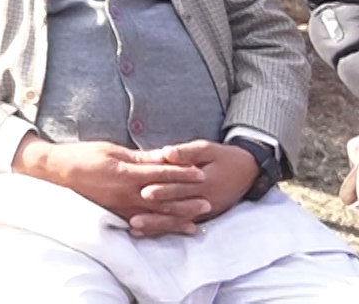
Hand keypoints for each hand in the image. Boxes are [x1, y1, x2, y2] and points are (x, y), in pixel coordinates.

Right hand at [14, 137, 208, 233]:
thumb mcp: (112, 150)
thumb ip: (139, 157)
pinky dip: (157, 228)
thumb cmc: (83, 155)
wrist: (56, 171)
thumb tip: (164, 157)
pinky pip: (139, 224)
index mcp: (125, 173)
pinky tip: (169, 230)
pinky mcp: (113, 215)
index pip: (161, 174)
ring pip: (154, 216)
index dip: (183, 173)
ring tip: (196, 222)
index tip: (201, 173)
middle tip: (208, 203)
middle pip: (163, 199)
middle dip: (186, 201)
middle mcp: (124, 193)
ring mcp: (119, 207)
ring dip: (176, 219)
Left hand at [128, 140, 260, 235]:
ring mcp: (204, 211)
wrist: (248, 172)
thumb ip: (187, 152)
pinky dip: (163, 229)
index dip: (163, 190)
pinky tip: (145, 233)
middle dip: (155, 213)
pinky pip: (181, 225)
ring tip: (135, 227)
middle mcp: (205, 200)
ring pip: (177, 221)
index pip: (181, 187)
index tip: (143, 191)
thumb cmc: (223, 157)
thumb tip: (166, 153)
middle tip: (134, 218)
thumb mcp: (208, 149)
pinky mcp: (201, 217)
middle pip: (177, 207)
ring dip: (156, 225)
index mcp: (205, 181)